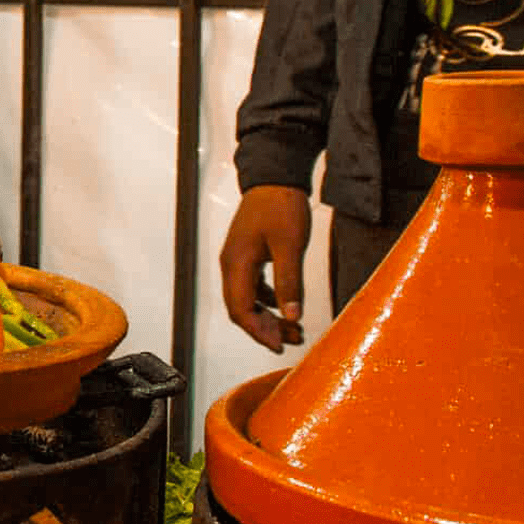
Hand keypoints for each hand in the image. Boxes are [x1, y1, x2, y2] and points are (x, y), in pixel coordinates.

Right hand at [218, 185, 310, 352]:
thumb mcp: (289, 247)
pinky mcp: (247, 254)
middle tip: (291, 339)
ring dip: (266, 317)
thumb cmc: (280, 207)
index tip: (279, 345)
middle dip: (264, 329)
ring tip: (292, 328)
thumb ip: (289, 283)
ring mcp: (237, 259)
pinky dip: (267, 301)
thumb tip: (291, 316)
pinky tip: (284, 305)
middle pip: (240, 308)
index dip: (258, 332)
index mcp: (237, 264)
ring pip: (246, 299)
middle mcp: (231, 264)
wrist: (275, 178)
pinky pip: (252, 287)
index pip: (240, 310)